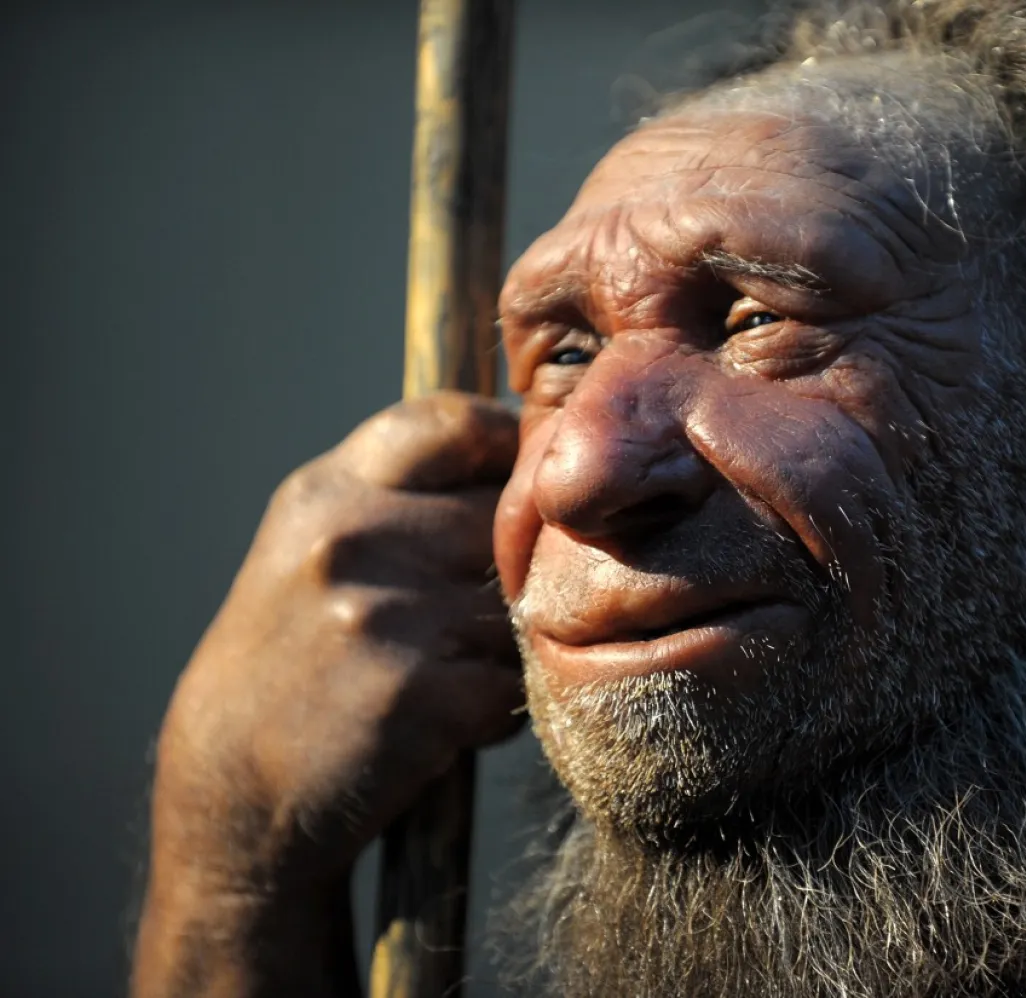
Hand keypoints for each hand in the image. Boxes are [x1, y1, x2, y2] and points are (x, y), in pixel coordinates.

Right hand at [135, 393, 522, 996]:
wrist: (235, 801)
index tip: (525, 493)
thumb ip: (402, 501)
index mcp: (326, 492)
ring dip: (508, 648)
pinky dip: (497, 711)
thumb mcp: (314, 555)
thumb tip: (533, 458)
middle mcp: (351, 538)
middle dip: (514, 571)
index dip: (512, 451)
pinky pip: (514, 684)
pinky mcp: (420, 694)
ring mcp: (385, 614)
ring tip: (448, 678)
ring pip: (522, 606)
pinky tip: (445, 725)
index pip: (455, 423)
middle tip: (476, 620)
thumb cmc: (295, 671)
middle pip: (508, 518)